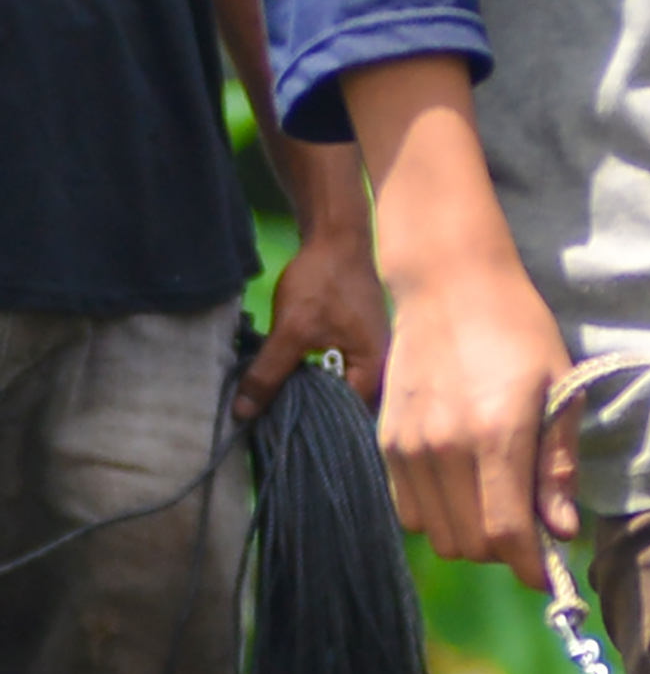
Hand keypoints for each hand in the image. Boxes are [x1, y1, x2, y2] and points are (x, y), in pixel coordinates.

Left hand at [238, 227, 390, 419]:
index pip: (347, 417)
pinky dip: (315, 379)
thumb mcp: (292, 329)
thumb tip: (243, 413)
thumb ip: (269, 372)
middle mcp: (381, 370)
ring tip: (280, 409)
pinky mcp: (358, 343)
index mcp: (375, 372)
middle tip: (275, 428)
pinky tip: (292, 381)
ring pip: (339, 390)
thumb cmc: (323, 281)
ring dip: (312, 397)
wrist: (337, 236)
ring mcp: (371, 356)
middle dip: (312, 416)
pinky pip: (338, 373)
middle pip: (345, 408)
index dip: (315, 427)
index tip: (282, 436)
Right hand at [374, 243, 576, 589]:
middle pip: (471, 544)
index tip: (552, 574)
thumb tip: (561, 532)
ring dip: (472, 535)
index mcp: (496, 434)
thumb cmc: (519, 332)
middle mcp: (444, 446)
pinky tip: (465, 486)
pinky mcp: (385, 441)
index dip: (531, 568)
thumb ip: (558, 468)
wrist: (448, 284)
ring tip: (499, 502)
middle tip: (531, 525)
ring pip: (439, 535)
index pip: (505, 535)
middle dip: (506, 551)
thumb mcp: (561, 392)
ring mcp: (408, 445)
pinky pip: (409, 510)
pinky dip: (440, 515)